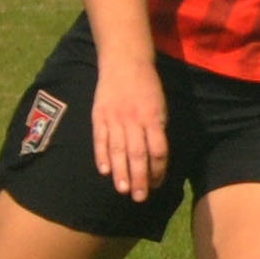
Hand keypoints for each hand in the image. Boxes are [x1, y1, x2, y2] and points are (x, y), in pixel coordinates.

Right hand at [90, 57, 169, 200]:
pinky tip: (104, 171)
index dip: (158, 170)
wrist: (125, 61)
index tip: (157, 184)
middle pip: (138, 154)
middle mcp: (134, 120)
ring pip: (117, 150)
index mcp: (153, 118)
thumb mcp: (160, 106)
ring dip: (120, 172)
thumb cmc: (147, 87)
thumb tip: (156, 157)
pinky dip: (101, 156)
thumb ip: (157, 130)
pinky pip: (100, 139)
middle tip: (139, 197)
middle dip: (139, 178)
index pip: (158, 150)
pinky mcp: (99, 115)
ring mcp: (115, 117)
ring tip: (122, 190)